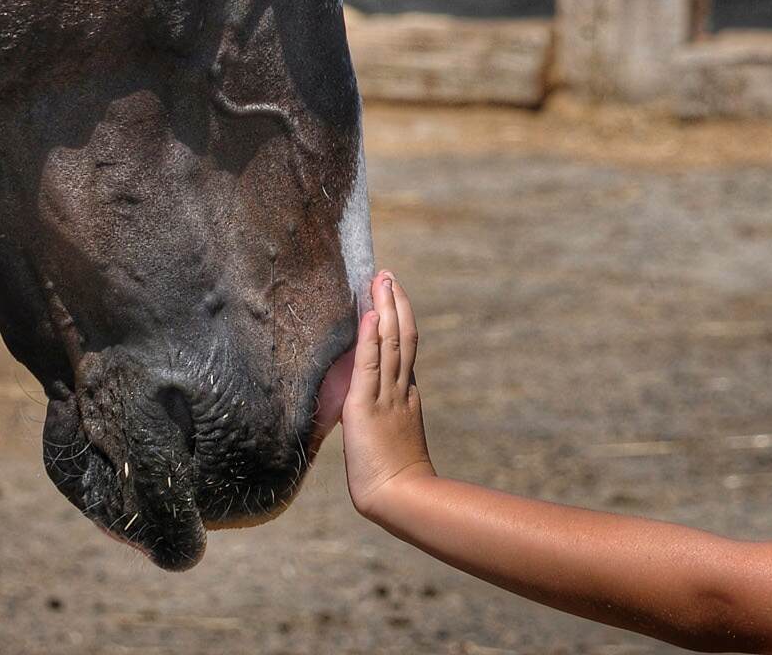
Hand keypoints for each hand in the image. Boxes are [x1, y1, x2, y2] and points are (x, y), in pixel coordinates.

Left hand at [341, 270, 434, 519]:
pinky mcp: (365, 406)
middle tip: (388, 274)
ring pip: (391, 343)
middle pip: (403, 337)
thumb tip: (366, 405)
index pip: (404, 349)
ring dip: (385, 308)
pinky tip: (370, 314)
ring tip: (381, 279)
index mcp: (406, 396)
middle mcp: (399, 390)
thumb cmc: (394, 480)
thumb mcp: (390, 437)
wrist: (401, 498)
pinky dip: (371, 338)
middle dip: (395, 302)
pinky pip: (369, 365)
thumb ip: (383, 417)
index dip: (398, 319)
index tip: (391, 295)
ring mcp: (385, 396)